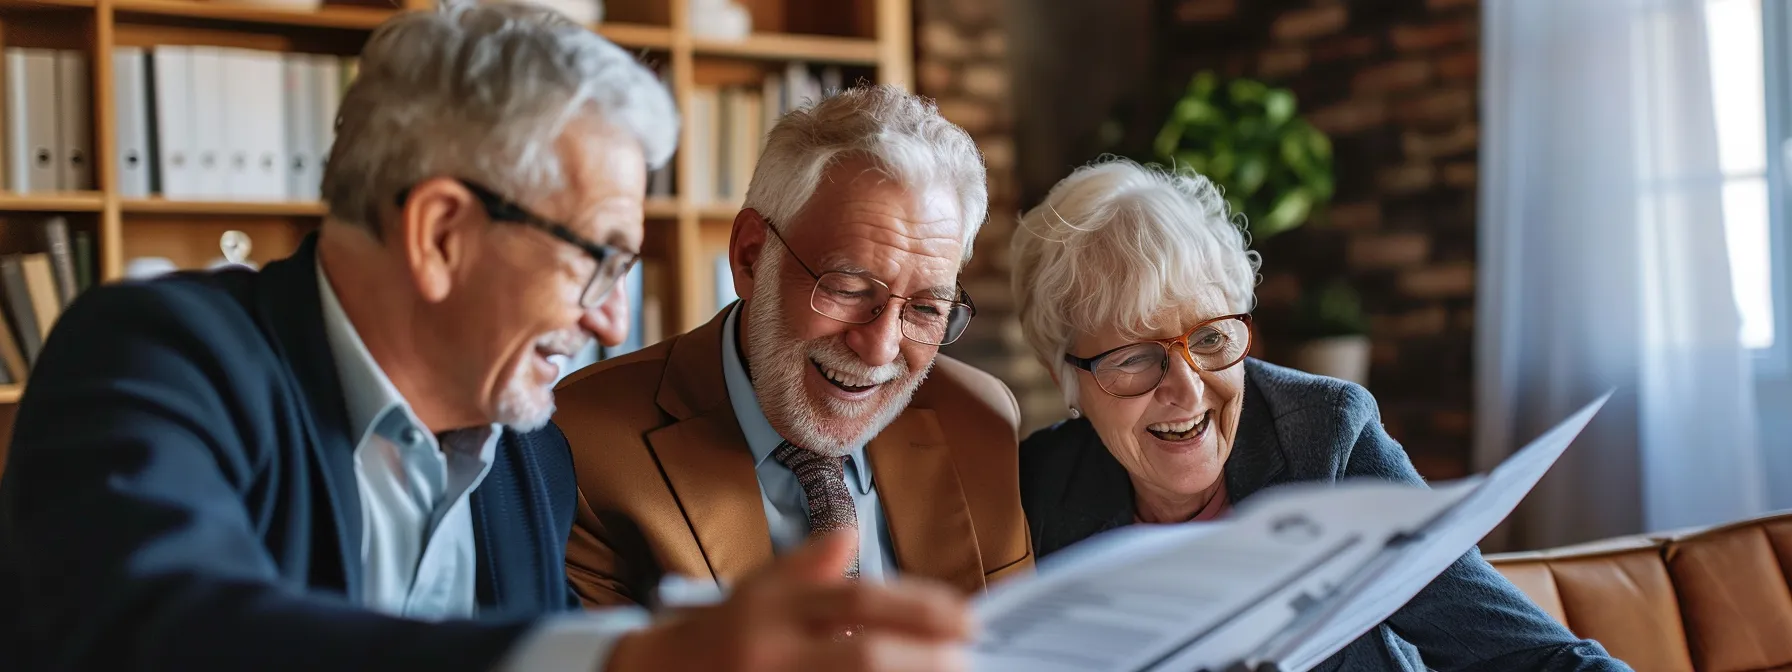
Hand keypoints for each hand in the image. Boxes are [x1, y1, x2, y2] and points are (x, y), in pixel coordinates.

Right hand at [605, 531, 974, 671]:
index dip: (917, 608)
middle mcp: (770, 652)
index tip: (965, 618)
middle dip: (923, 658)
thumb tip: (850, 537)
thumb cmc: (712, 639)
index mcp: (771, 609)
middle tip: (965, 656)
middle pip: (862, 655)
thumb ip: (803, 568)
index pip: (856, 601)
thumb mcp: (752, 592)